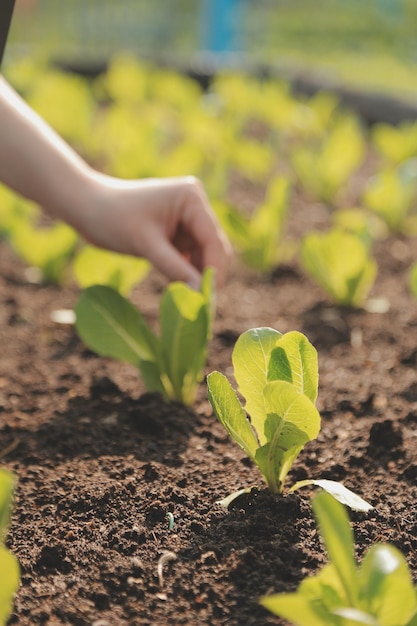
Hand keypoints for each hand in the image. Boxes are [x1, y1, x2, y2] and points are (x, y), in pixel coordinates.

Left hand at [78, 173, 231, 288]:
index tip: (209, 297)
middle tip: (202, 305)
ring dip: (196, 277)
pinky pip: (189, 258)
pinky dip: (185, 274)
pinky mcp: (177, 233)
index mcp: (191, 198)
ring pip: (202, 256)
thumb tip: (200, 294)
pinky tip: (179, 291)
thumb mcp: (146, 244)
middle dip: (207, 274)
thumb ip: (175, 268)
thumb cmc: (113, 218)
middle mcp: (194, 206)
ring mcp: (187, 220)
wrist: (85, 208)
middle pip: (213, 248)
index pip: (212, 239)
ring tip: (189, 301)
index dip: (213, 269)